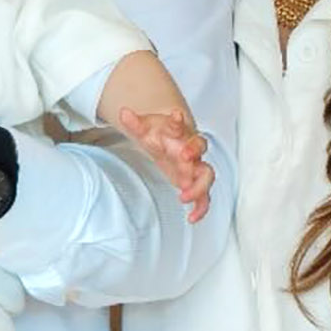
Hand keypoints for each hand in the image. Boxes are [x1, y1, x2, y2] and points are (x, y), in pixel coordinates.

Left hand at [122, 105, 212, 223]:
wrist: (170, 140)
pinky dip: (201, 207)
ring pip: (206, 175)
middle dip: (194, 152)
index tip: (175, 116)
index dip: (177, 122)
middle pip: (200, 148)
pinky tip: (192, 217)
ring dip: (198, 186)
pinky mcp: (194, 183)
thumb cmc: (160, 135)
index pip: (181, 125)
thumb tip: (123, 112)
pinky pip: (204, 196)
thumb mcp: (145, 129)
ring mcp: (195, 166)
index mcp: (180, 133)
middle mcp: (191, 149)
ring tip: (185, 196)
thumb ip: (135, 123)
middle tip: (185, 158)